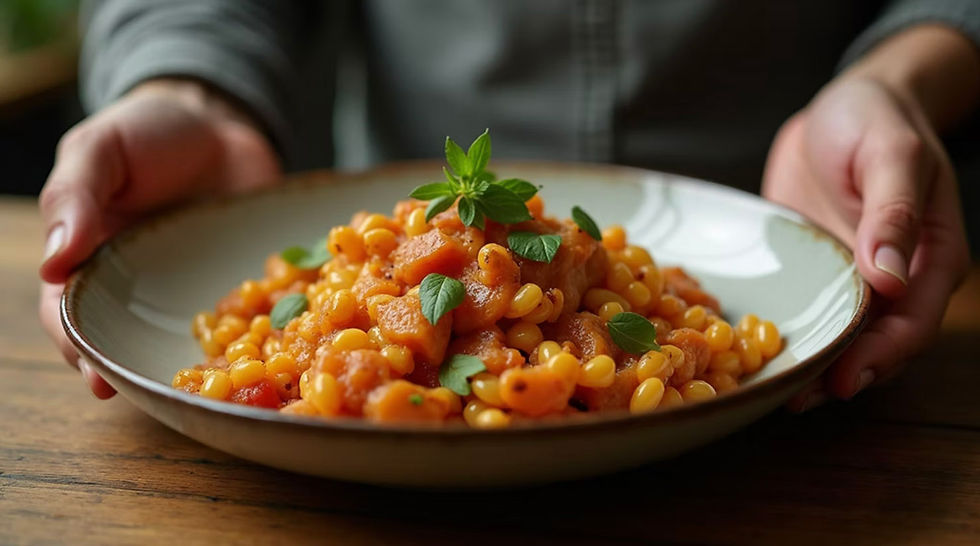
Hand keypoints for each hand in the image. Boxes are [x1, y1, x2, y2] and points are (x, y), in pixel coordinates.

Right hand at [39, 79, 281, 397]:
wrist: (219, 120)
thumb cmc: (147, 130)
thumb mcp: (100, 149)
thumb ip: (74, 197)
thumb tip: (51, 262)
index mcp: (89, 259)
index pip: (71, 313)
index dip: (77, 346)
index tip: (93, 371)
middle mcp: (136, 287)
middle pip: (125, 341)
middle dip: (133, 371)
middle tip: (146, 395)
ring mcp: (189, 291)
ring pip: (182, 342)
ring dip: (190, 369)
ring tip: (201, 392)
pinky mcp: (236, 285)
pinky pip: (241, 320)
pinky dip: (249, 340)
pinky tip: (261, 356)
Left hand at [763, 74, 969, 409]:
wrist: (842, 102)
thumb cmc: (877, 119)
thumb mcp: (891, 155)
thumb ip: (893, 213)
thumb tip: (890, 278)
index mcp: (931, 257)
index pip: (912, 322)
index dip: (881, 356)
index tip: (846, 380)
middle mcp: (895, 277)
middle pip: (875, 342)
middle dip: (841, 374)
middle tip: (798, 400)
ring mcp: (851, 276)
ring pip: (839, 335)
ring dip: (813, 365)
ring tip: (776, 391)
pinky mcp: (814, 269)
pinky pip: (805, 309)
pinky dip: (789, 333)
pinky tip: (754, 351)